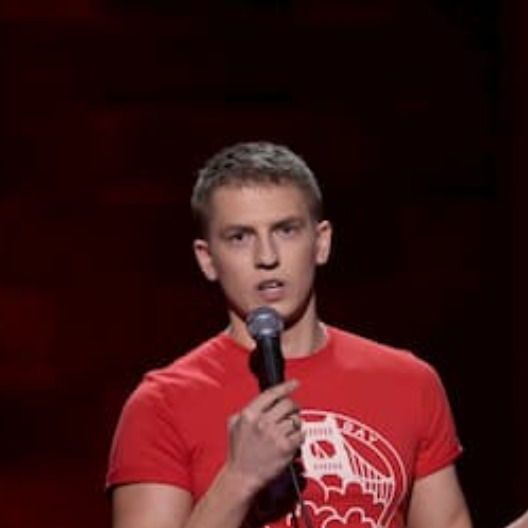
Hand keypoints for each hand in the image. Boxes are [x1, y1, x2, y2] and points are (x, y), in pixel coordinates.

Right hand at [225, 380, 303, 495]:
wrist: (241, 476)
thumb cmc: (238, 452)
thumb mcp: (234, 424)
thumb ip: (248, 409)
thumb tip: (265, 400)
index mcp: (249, 414)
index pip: (272, 393)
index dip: (286, 386)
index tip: (295, 383)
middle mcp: (262, 422)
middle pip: (288, 404)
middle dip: (293, 407)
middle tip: (292, 412)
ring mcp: (275, 435)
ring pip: (296, 419)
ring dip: (295, 423)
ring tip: (288, 430)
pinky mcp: (286, 447)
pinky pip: (301, 434)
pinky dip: (299, 436)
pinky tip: (291, 441)